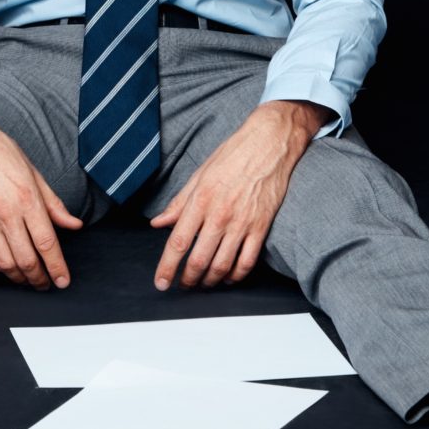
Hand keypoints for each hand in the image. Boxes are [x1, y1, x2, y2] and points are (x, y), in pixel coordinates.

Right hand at [0, 92, 80, 289]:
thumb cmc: (1, 153)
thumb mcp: (34, 173)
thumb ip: (54, 205)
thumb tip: (74, 225)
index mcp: (27, 199)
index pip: (47, 243)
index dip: (57, 267)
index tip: (63, 281)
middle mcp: (6, 213)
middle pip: (27, 260)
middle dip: (39, 278)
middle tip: (46, 283)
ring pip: (5, 264)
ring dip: (19, 277)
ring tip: (27, 277)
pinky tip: (5, 266)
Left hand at [149, 100, 327, 289]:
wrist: (270, 143)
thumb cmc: (234, 155)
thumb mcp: (200, 175)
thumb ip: (179, 203)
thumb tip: (159, 222)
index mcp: (200, 200)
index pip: (178, 242)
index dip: (167, 267)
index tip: (161, 282)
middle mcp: (219, 214)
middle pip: (199, 260)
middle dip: (188, 279)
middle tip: (183, 285)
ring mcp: (242, 222)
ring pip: (222, 266)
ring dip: (210, 281)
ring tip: (204, 283)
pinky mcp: (261, 227)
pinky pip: (247, 261)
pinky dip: (236, 276)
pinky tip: (229, 278)